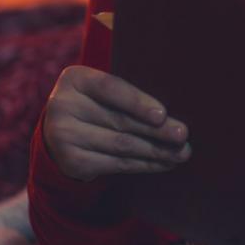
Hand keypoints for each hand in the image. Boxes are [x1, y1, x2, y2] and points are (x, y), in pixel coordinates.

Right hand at [40, 65, 192, 182]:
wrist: (63, 133)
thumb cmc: (97, 105)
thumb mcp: (107, 92)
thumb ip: (132, 99)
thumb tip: (171, 121)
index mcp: (75, 79)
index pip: (110, 88)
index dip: (137, 102)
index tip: (162, 115)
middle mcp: (63, 106)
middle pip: (119, 120)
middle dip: (157, 130)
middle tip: (182, 135)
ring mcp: (63, 136)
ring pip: (121, 145)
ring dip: (156, 151)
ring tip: (180, 153)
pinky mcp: (71, 162)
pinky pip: (116, 164)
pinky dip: (144, 164)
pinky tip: (163, 163)